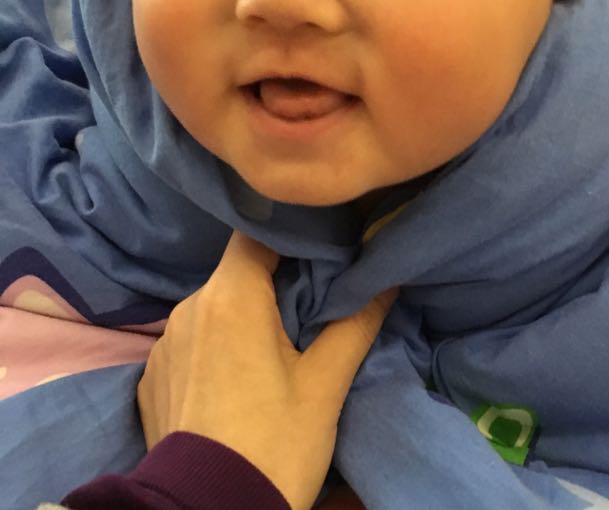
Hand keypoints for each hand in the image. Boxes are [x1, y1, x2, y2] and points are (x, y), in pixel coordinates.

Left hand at [138, 231, 395, 509]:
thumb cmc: (273, 444)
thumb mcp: (325, 386)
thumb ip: (356, 323)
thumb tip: (387, 282)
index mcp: (231, 298)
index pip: (256, 233)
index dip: (289, 236)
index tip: (320, 250)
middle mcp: (189, 308)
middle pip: (237, 271)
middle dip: (274, 279)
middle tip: (311, 304)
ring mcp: (165, 343)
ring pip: (215, 306)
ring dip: (245, 314)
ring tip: (276, 347)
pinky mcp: (153, 375)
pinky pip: (193, 339)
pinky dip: (217, 345)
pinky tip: (237, 379)